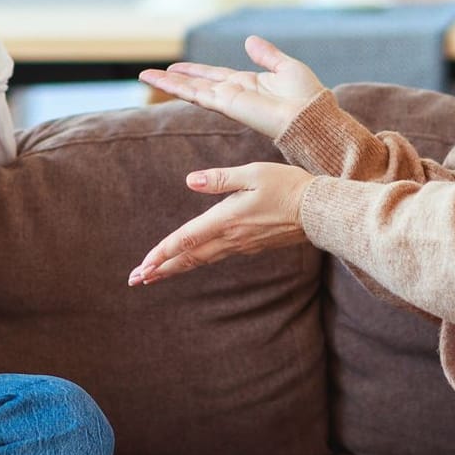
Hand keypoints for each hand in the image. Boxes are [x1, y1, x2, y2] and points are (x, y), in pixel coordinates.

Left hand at [128, 162, 313, 285]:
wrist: (318, 211)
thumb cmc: (287, 186)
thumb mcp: (253, 173)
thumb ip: (220, 178)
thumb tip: (190, 180)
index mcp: (227, 219)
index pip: (187, 238)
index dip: (162, 252)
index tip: (143, 265)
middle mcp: (230, 237)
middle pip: (188, 257)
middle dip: (160, 269)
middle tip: (135, 280)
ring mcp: (241, 245)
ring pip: (200, 260)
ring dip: (175, 268)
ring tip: (153, 276)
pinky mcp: (250, 246)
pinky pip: (215, 257)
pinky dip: (195, 262)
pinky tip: (188, 262)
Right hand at [139, 36, 325, 139]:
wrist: (310, 116)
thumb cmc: (306, 97)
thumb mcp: (286, 67)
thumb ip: (267, 55)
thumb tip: (249, 40)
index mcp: (247, 84)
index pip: (214, 75)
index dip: (195, 71)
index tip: (177, 67)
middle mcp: (233, 93)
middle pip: (197, 83)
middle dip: (175, 79)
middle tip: (150, 74)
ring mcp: (227, 100)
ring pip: (191, 89)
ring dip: (168, 83)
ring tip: (146, 76)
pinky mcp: (226, 104)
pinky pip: (197, 93)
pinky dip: (178, 87)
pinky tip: (163, 82)